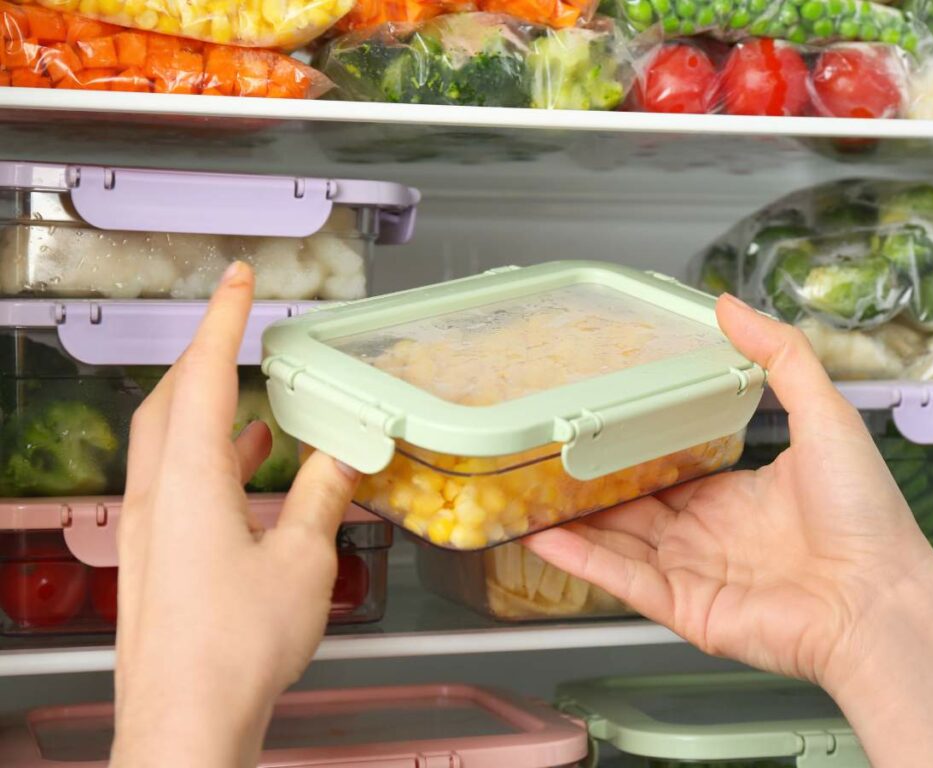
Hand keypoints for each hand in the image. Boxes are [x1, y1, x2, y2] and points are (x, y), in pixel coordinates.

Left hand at [110, 262, 360, 767]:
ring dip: (208, 410)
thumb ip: (321, 495)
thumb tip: (344, 454)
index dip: (220, 319)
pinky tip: (247, 468)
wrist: (185, 725)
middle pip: (168, 401)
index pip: (198, 375)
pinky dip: (210, 460)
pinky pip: (177, 484)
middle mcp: (155, 497)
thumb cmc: (235, 649)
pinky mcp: (155, 560)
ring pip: (169, 444)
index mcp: (187, 482)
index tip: (236, 279)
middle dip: (203, 355)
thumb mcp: (301, 560)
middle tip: (236, 327)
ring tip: (253, 398)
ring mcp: (148, 530)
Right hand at [528, 293, 932, 686]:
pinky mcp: (684, 609)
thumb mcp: (825, 414)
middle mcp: (710, 535)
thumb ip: (779, 356)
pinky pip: (622, 582)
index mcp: (736, 496)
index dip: (631, 451)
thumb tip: (730, 305)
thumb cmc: (864, 515)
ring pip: (616, 543)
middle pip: (632, 508)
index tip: (595, 424)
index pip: (668, 471)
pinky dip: (581, 561)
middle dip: (590, 486)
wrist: (881, 599)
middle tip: (545, 457)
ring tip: (524, 496)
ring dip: (571, 522)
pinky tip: (542, 537)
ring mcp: (693, 574)